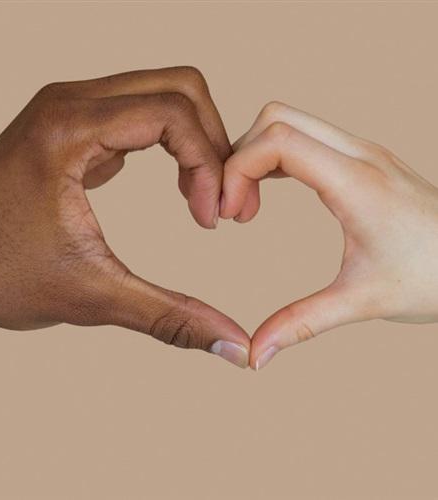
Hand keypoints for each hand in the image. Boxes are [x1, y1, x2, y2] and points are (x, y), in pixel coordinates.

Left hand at [0, 67, 249, 367]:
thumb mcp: (93, 298)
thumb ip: (171, 318)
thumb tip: (233, 345)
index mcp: (68, 129)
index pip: (174, 114)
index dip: (209, 166)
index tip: (212, 221)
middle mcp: (69, 103)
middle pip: (179, 88)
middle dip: (214, 144)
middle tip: (221, 203)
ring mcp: (69, 110)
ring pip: (163, 95)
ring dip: (196, 143)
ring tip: (200, 198)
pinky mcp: (72, 126)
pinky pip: (141, 113)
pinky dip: (172, 145)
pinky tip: (177, 187)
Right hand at [221, 101, 437, 369]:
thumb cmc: (436, 278)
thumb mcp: (362, 302)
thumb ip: (299, 323)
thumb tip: (252, 352)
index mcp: (356, 183)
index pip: (277, 141)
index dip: (237, 170)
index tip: (228, 214)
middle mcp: (358, 155)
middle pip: (276, 119)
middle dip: (239, 158)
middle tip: (233, 209)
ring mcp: (361, 152)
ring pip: (287, 123)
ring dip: (255, 156)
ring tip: (246, 205)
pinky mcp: (361, 161)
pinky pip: (304, 138)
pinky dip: (274, 158)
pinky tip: (268, 193)